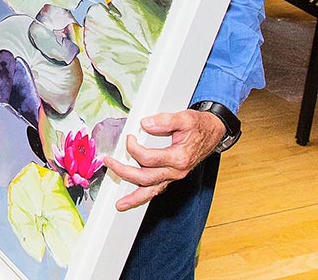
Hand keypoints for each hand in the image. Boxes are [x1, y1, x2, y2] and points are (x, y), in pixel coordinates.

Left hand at [102, 108, 227, 210]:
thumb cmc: (199, 126)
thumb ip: (165, 120)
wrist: (213, 132)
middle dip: (124, 172)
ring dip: (135, 198)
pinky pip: (157, 189)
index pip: (148, 158)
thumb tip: (145, 124)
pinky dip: (144, 195)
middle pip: (146, 178)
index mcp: (179, 158)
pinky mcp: (172, 176)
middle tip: (109, 163)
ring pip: (152, 190)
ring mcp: (174, 175)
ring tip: (121, 204)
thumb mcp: (185, 118)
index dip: (134, 148)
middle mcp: (176, 171)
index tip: (129, 137)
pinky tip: (134, 198)